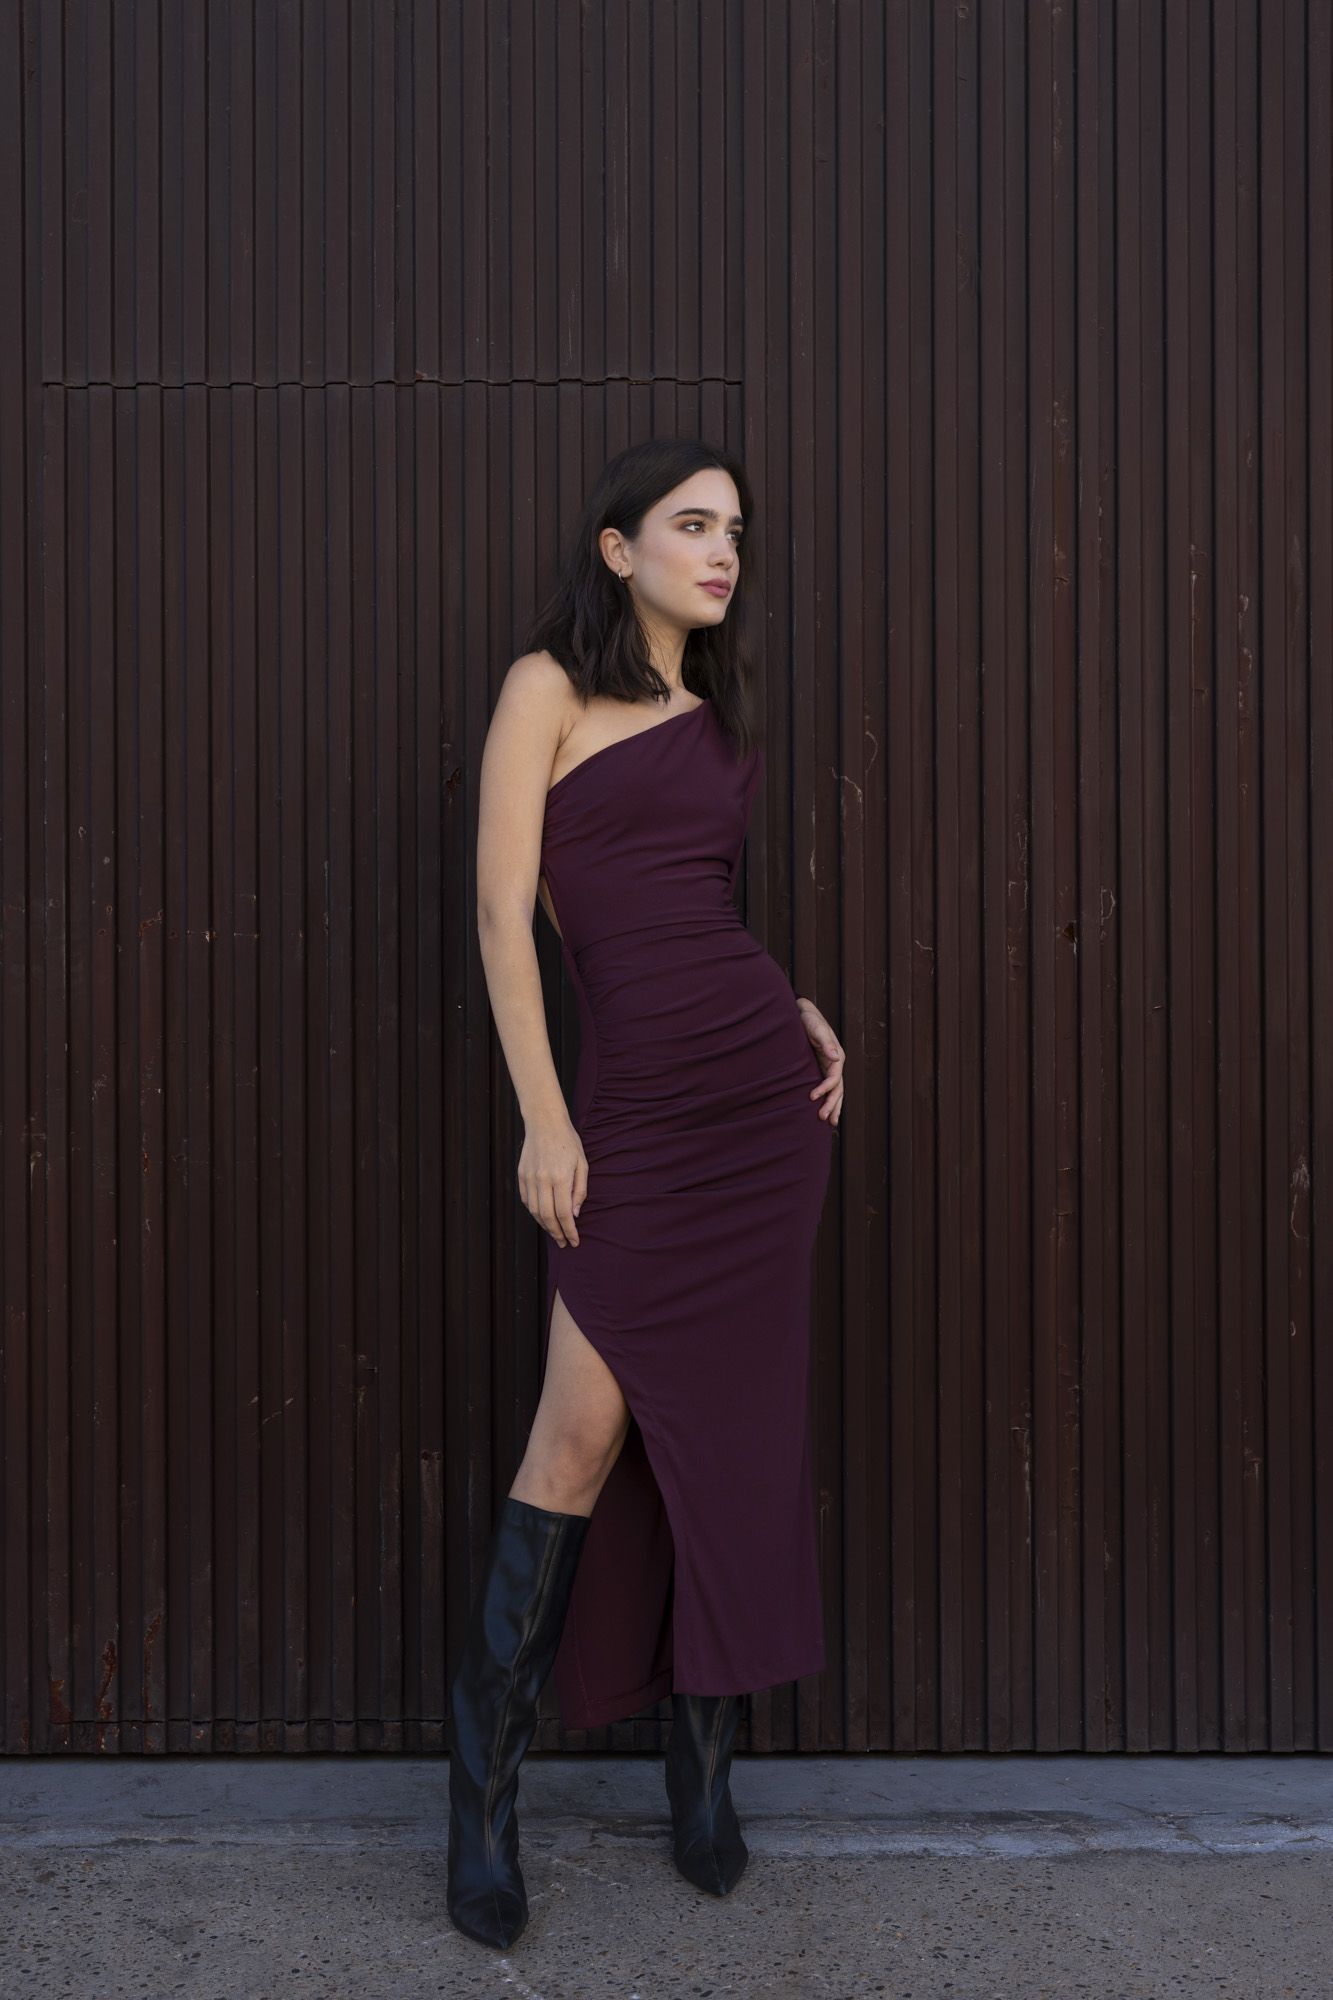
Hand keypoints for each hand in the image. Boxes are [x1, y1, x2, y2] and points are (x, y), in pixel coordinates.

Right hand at [518, 1114, 587, 1246]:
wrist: (544, 1123)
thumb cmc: (568, 1142)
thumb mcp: (582, 1164)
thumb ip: (580, 1190)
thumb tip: (575, 1214)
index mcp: (560, 1177)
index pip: (564, 1213)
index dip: (569, 1231)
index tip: (574, 1241)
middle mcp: (542, 1180)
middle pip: (547, 1216)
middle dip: (556, 1233)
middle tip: (564, 1242)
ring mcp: (529, 1178)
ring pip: (535, 1211)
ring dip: (545, 1225)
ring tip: (555, 1232)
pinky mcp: (521, 1176)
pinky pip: (526, 1200)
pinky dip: (534, 1212)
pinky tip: (543, 1217)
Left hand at [794, 996, 844, 1126]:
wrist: (804, 1013)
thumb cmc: (810, 1020)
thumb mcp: (817, 1029)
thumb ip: (826, 1043)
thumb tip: (836, 1058)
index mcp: (837, 1055)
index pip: (835, 1078)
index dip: (825, 1089)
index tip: (812, 1097)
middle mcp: (836, 1063)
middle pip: (838, 1088)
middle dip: (833, 1104)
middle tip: (824, 1119)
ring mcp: (829, 1067)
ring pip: (836, 1091)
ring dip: (834, 1106)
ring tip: (830, 1123)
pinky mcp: (821, 1068)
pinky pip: (828, 1087)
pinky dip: (828, 1099)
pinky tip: (824, 1109)